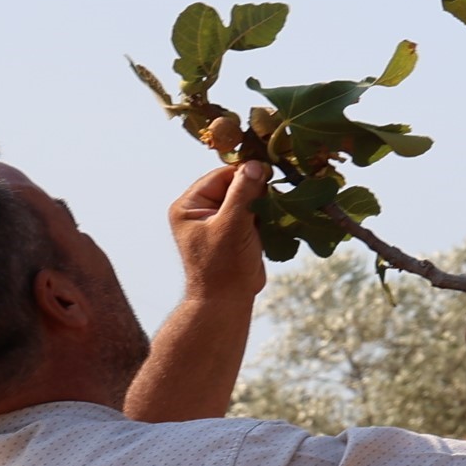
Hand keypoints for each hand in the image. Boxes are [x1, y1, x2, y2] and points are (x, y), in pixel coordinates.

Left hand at [166, 161, 270, 305]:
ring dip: (263, 204)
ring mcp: (218, 222)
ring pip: (246, 200)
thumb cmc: (223, 265)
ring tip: (276, 210)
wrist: (226, 301)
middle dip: (255, 190)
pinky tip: (276, 220)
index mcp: (189, 206)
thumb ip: (243, 193)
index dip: (244, 174)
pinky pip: (252, 215)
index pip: (220, 176)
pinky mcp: (234, 234)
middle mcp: (201, 211)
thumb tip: (255, 165)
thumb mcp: (232, 224)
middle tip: (274, 194)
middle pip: (234, 186)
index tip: (268, 173)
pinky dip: (265, 216)